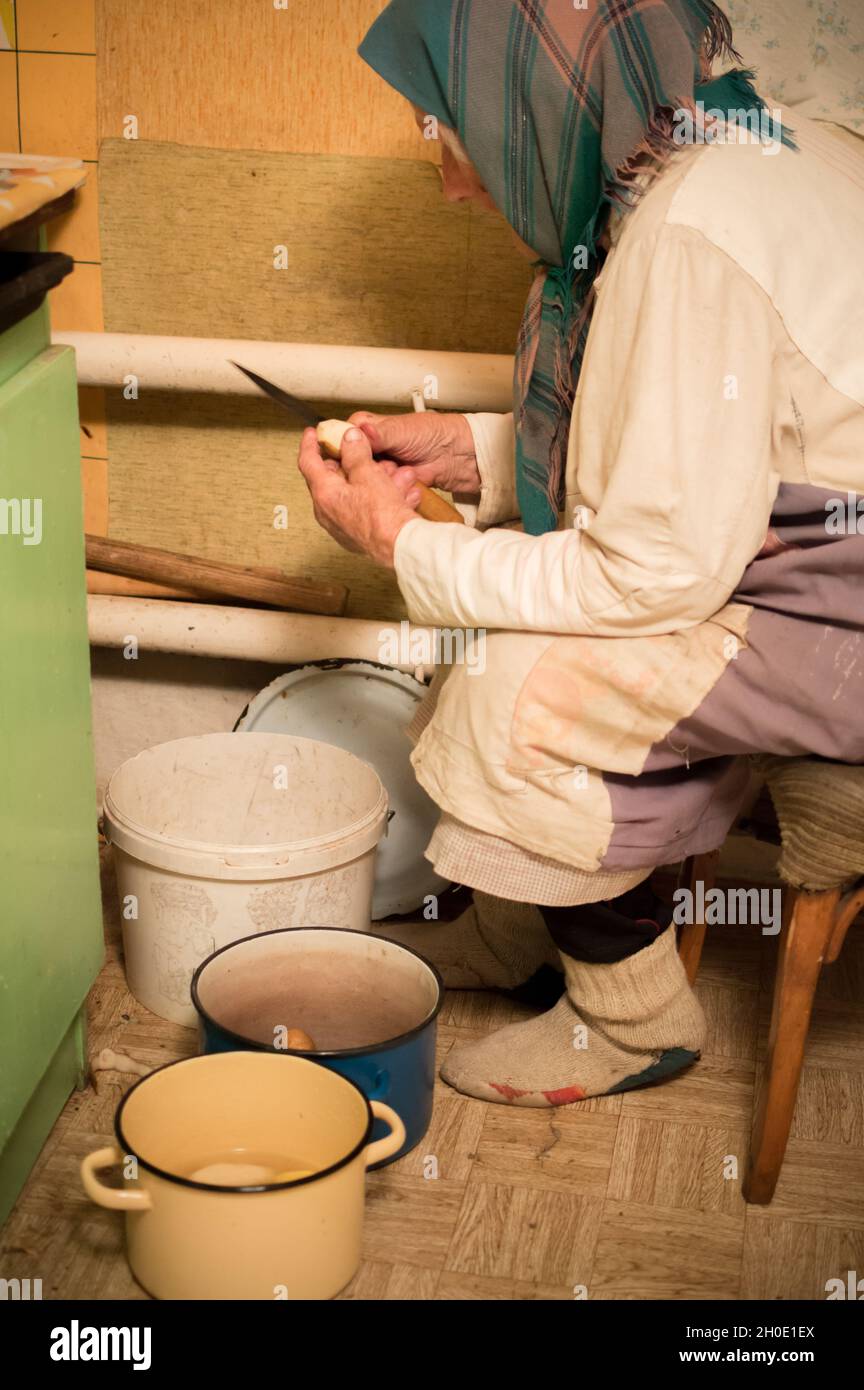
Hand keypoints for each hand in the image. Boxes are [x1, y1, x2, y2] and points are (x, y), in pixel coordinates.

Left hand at [297, 426, 420, 567]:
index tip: (311, 434)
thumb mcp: (368, 472)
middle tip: (364, 452)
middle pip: (333, 478)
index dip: (309, 444)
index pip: (308, 463)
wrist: (400, 546)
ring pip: (354, 493)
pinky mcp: (358, 535)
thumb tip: (349, 438)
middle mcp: (328, 512)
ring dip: (373, 480)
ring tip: (394, 473)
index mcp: (324, 494)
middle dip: (352, 462)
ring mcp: (342, 526)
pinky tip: (402, 493)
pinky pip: (366, 509)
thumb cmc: (382, 514)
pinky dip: (381, 498)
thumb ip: (356, 452)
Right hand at [348, 410, 480, 497]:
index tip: (344, 460)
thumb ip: (378, 433)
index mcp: (368, 428)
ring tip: (396, 474)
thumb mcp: (402, 431)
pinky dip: (387, 491)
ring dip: (377, 481)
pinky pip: (379, 491)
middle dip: (362, 469)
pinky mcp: (388, 483)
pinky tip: (399, 486)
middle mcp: (371, 447)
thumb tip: (358, 430)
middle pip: (349, 463)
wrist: (456, 456)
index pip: (340, 438)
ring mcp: (379, 467)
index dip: (340, 451)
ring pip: (363, 479)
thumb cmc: (434, 434)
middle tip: (379, 467)